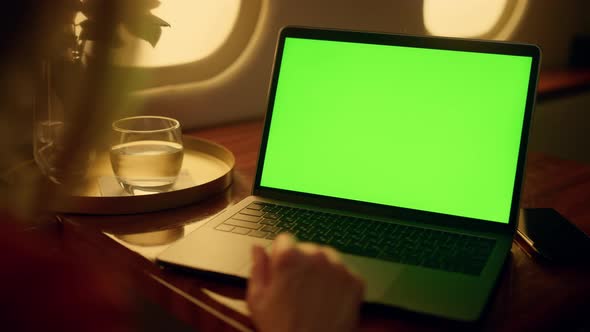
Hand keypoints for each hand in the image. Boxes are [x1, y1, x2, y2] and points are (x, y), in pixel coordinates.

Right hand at [246, 233, 364, 331]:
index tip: (282, 271)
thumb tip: (257, 248)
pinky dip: (338, 283)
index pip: (285, 240)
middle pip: (308, 248)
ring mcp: (339, 268)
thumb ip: (258, 268)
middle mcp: (316, 257)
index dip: (281, 256)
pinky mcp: (356, 281)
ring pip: (328, 258)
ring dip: (322, 270)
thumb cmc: (281, 328)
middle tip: (298, 289)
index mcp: (289, 257)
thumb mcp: (257, 299)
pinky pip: (345, 272)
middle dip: (302, 263)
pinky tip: (328, 300)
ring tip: (313, 295)